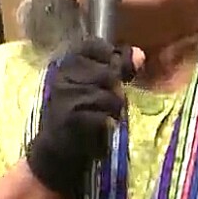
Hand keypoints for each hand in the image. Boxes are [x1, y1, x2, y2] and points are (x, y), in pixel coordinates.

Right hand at [26, 38, 143, 196]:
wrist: (57, 153)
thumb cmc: (80, 113)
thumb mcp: (95, 83)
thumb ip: (117, 66)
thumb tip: (140, 54)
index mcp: (66, 63)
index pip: (95, 46)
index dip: (110, 60)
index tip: (108, 78)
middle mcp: (63, 77)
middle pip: (110, 74)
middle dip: (115, 92)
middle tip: (101, 105)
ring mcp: (66, 98)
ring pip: (111, 97)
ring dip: (113, 111)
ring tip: (99, 118)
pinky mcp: (72, 120)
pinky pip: (105, 118)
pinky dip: (107, 127)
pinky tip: (97, 131)